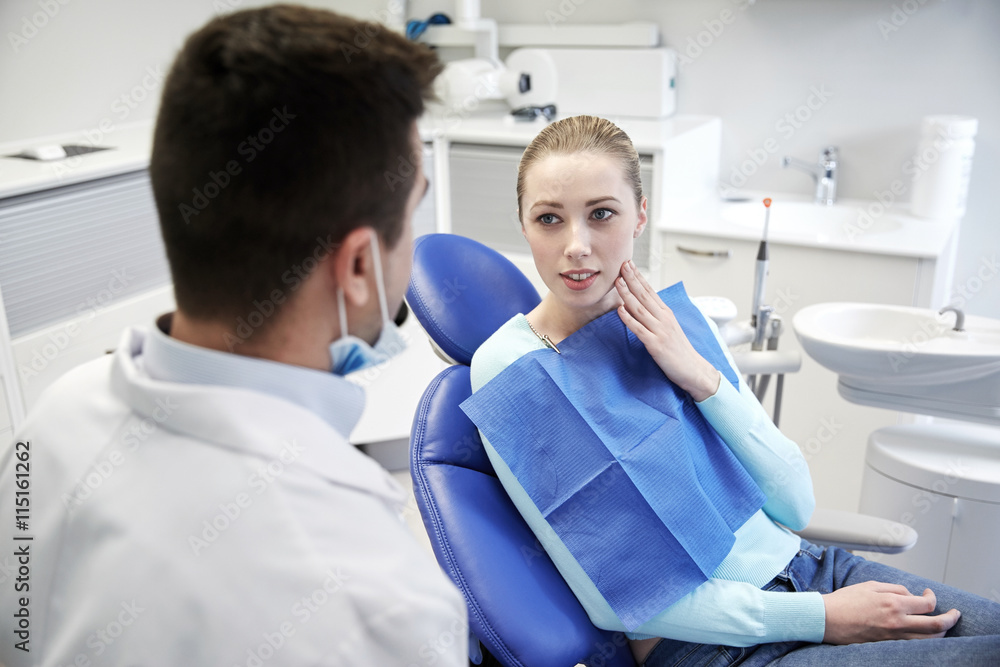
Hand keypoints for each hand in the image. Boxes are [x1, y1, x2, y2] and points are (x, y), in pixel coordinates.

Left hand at [615, 260, 720, 401]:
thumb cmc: (680, 350)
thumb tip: (638, 305)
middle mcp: (664, 319)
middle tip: (622, 265)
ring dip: (627, 294)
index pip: (650, 291)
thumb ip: (656, 316)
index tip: (629, 265)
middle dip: (632, 279)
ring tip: (618, 282)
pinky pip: (639, 329)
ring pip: (640, 309)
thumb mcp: (669, 327)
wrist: (694, 369)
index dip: (639, 277)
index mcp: (666, 313)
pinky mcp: (656, 345)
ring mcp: (660, 331)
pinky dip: (629, 319)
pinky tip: (620, 310)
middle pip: (645, 295)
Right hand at [822, 581, 960, 643]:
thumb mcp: (870, 585)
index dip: (933, 598)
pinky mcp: (887, 646)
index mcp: (893, 603)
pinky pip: (914, 646)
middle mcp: (897, 622)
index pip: (927, 604)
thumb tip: (910, 594)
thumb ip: (894, 588)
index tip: (929, 594)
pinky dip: (925, 641)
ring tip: (944, 626)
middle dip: (951, 619)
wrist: (827, 619)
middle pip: (936, 626)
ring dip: (941, 633)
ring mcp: (893, 637)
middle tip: (955, 614)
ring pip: (929, 640)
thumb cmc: (845, 601)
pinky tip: (925, 635)